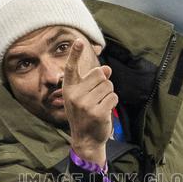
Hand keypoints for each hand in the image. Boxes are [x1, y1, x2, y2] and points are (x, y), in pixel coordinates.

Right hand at [63, 37, 115, 165]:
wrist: (86, 139)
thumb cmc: (85, 114)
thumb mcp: (85, 96)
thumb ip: (94, 81)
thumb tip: (107, 69)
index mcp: (69, 89)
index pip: (71, 68)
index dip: (75, 54)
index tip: (78, 41)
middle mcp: (74, 95)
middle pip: (99, 74)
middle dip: (104, 83)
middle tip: (97, 97)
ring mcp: (85, 104)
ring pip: (108, 85)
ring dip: (109, 94)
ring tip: (100, 105)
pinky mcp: (97, 112)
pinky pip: (113, 97)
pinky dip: (112, 102)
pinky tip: (104, 111)